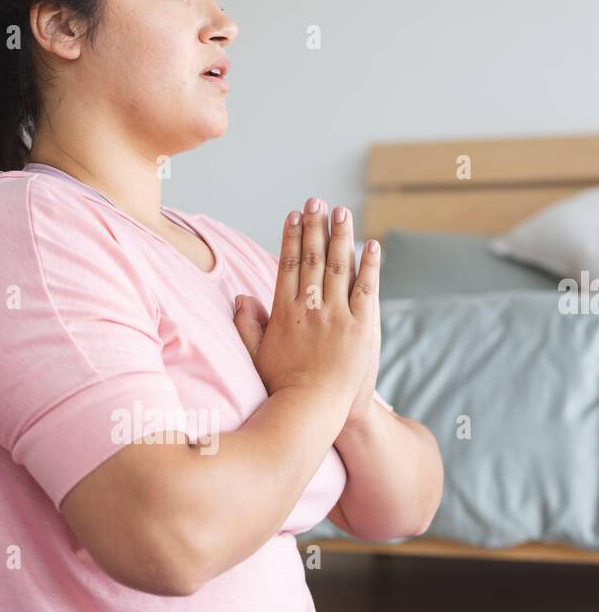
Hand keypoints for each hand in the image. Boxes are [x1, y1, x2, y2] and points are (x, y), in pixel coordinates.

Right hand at [232, 198, 379, 413]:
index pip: (288, 264)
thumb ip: (247, 324)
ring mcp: (337, 315)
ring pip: (339, 266)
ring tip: (342, 212)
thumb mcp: (256, 355)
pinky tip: (372, 245)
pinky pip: (367, 289)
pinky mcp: (361, 327)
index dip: (291, 237)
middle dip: (315, 225)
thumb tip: (240, 296)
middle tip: (316, 201)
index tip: (293, 215)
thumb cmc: (281, 387)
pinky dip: (370, 265)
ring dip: (341, 235)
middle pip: (313, 257)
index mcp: (284, 312)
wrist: (312, 410)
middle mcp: (310, 307)